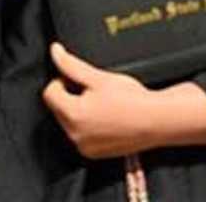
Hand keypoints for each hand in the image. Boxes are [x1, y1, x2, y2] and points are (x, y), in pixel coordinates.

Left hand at [43, 43, 155, 158]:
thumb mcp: (99, 77)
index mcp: (72, 114)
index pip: (50, 93)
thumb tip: (55, 52)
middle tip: (95, 89)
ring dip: (80, 110)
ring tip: (103, 103)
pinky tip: (107, 117)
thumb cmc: (131, 99)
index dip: (62, 80)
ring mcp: (84, 146)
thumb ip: (72, 64)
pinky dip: (89, 125)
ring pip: (70, 122)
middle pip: (59, 108)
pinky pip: (82, 135)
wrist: (156, 121)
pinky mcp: (94, 153)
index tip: (79, 78)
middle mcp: (74, 135)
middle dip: (71, 96)